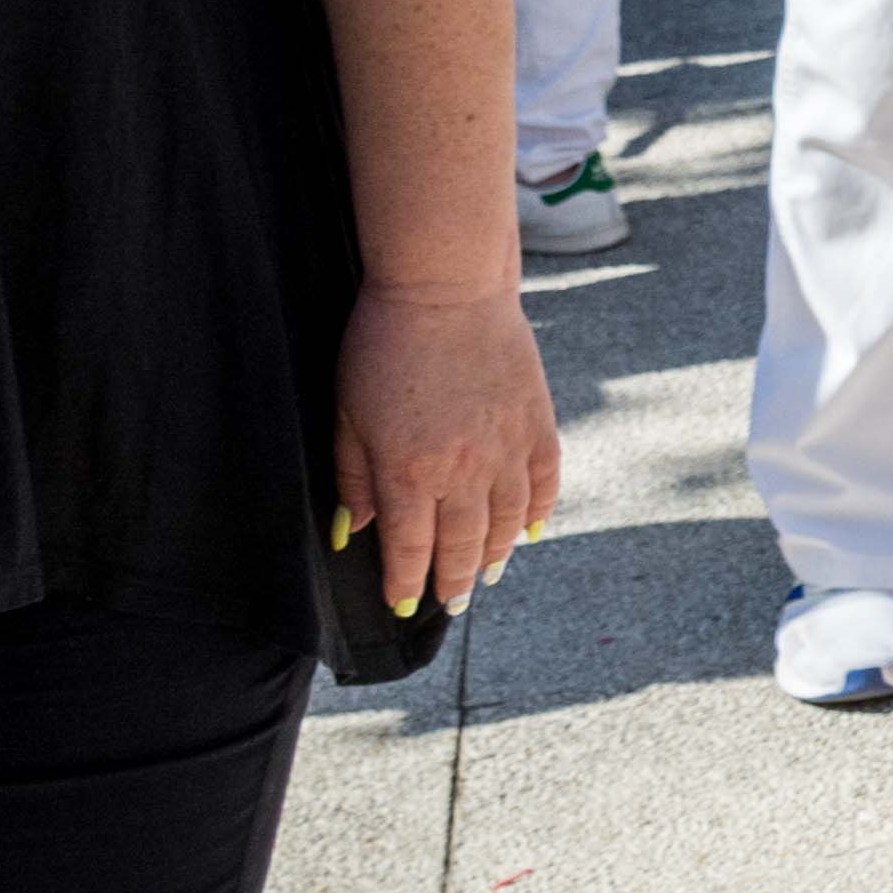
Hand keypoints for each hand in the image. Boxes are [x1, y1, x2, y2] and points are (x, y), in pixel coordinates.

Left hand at [331, 281, 559, 623]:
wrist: (445, 287)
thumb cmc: (382, 345)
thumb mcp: (348, 413)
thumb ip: (353, 477)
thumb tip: (353, 531)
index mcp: (409, 471)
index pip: (409, 548)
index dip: (405, 583)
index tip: (402, 605)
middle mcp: (464, 470)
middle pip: (463, 546)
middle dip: (453, 582)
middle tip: (449, 603)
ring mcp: (507, 447)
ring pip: (507, 523)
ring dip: (495, 556)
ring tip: (486, 575)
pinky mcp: (537, 421)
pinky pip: (544, 482)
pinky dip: (539, 512)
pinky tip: (529, 530)